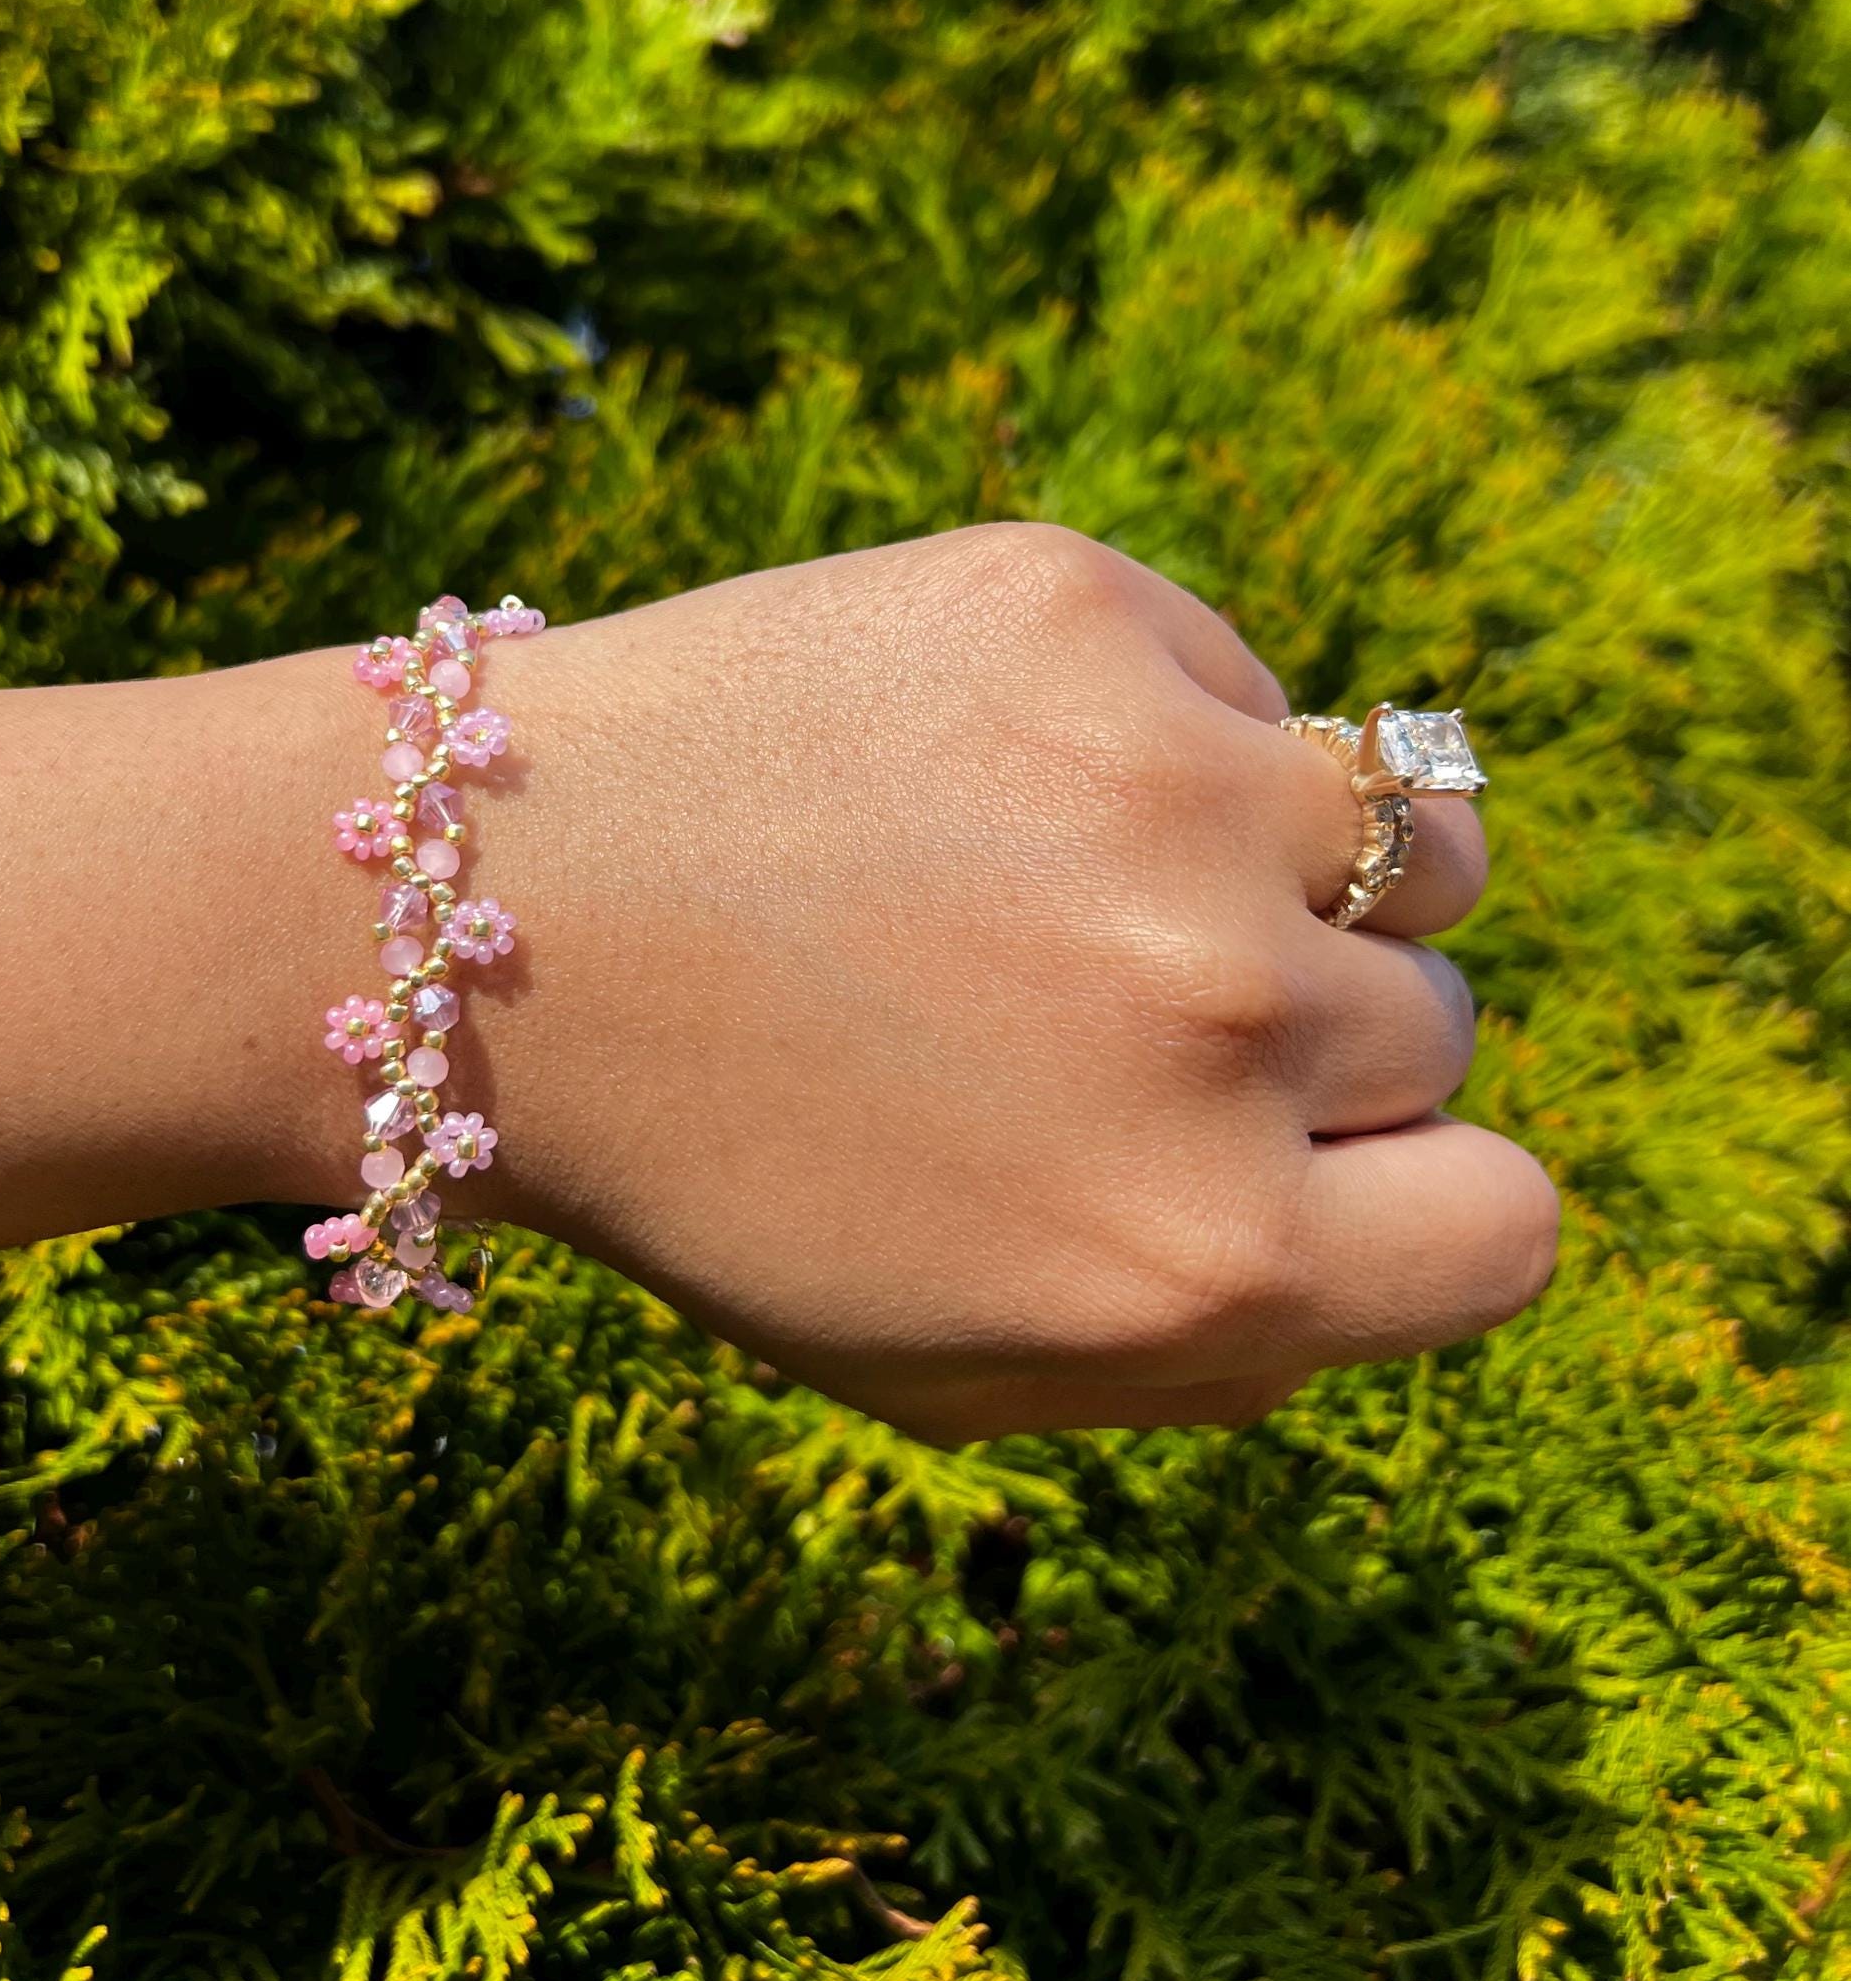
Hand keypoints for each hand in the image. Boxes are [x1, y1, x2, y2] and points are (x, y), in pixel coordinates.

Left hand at [428, 525, 1556, 1440]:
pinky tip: (987, 769)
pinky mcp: (1081, 614)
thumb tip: (1405, 1212)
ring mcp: (1165, 795)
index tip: (1308, 1158)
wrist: (471, 924)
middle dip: (1305, 1035)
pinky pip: (1252, 689)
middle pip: (1435, 1025)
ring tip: (1103, 869)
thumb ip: (1222, 1329)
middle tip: (1099, 1008)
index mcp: (1201, 1257)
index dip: (1417, 1197)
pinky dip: (1167, 732)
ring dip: (1292, 863)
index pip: (1510, 1231)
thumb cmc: (716, 1164)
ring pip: (1409, 830)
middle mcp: (1218, 1027)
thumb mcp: (958, 1366)